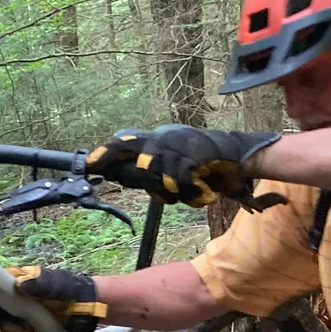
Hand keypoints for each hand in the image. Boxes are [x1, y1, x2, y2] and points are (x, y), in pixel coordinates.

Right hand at [0, 266, 103, 331]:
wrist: (88, 307)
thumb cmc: (72, 290)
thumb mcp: (57, 284)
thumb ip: (39, 283)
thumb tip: (19, 284)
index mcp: (20, 279)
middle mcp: (18, 294)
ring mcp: (23, 309)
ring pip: (4, 321)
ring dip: (10, 331)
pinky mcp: (30, 322)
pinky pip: (16, 331)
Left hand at [86, 125, 280, 207]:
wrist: (240, 155)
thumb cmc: (207, 164)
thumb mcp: (178, 164)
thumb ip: (156, 171)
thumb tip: (135, 181)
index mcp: (158, 139)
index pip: (125, 142)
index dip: (108, 153)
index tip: (90, 164)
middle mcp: (164, 138)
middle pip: (134, 152)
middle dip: (129, 167)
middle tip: (129, 176)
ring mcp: (177, 144)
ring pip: (157, 175)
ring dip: (174, 191)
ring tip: (191, 191)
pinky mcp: (192, 155)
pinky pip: (179, 181)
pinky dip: (191, 193)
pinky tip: (203, 193)